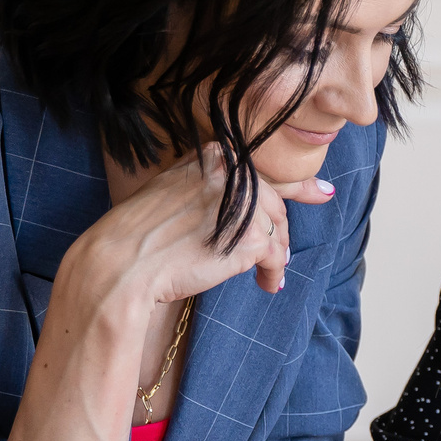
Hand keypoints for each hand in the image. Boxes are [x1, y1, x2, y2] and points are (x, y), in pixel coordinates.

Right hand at [76, 142, 332, 302]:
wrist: (120, 263)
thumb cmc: (138, 232)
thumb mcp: (174, 189)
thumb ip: (210, 184)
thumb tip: (251, 196)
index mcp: (213, 155)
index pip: (261, 172)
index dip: (295, 188)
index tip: (321, 192)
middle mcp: (232, 172)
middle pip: (273, 204)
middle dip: (279, 232)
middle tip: (280, 255)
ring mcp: (243, 203)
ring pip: (277, 230)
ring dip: (275, 256)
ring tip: (267, 276)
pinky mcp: (250, 238)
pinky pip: (276, 256)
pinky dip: (273, 273)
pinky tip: (266, 285)